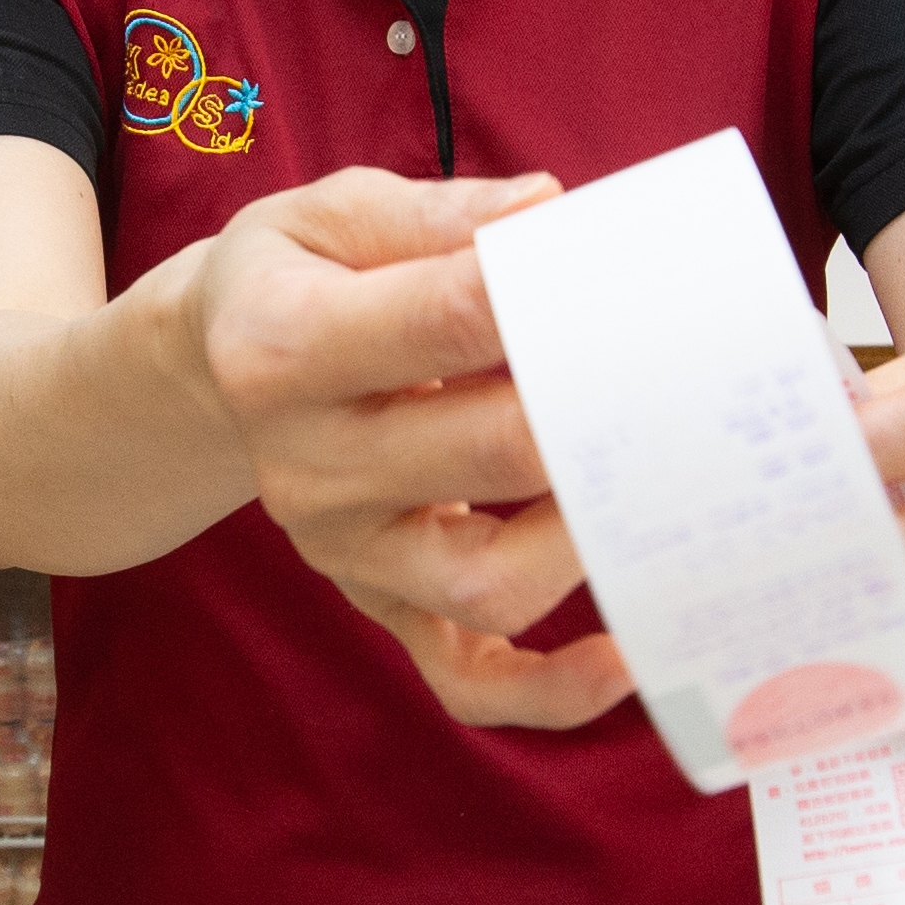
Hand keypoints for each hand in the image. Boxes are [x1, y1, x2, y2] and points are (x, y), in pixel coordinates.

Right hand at [181, 165, 622, 728]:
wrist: (217, 368)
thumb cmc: (300, 279)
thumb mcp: (334, 215)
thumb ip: (439, 216)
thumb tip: (546, 213)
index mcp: (282, 345)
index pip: (441, 319)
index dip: (548, 299)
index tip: (632, 278)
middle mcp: (306, 464)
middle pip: (483, 455)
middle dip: (597, 418)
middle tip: (687, 378)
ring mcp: (344, 550)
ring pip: (483, 583)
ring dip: (586, 541)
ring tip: (656, 483)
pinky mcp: (379, 604)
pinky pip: (464, 678)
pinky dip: (549, 691)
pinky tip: (624, 657)